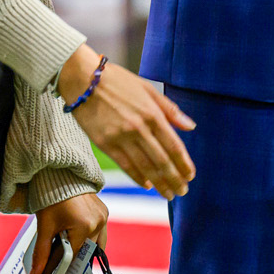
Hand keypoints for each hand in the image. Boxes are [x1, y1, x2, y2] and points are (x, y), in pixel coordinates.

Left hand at [31, 191, 108, 273]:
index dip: (57, 269)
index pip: (71, 256)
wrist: (62, 176)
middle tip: (55, 270)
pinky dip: (89, 241)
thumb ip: (42, 253)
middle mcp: (98, 223)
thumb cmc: (53, 198)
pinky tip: (78, 242)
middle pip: (84, 252)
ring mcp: (104, 217)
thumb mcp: (45, 227)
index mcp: (84, 226)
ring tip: (67, 257)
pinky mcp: (104, 212)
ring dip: (82, 252)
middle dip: (69, 261)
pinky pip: (100, 234)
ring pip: (95, 245)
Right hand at [59, 47, 197, 197]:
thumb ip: (170, 110)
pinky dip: (137, 177)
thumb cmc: (118, 81)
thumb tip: (191, 126)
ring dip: (159, 183)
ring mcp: (121, 138)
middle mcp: (139, 128)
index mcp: (152, 114)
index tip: (191, 175)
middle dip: (174, 178)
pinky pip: (125, 165)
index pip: (173, 145)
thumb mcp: (148, 89)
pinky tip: (147, 185)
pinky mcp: (105, 144)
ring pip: (144, 167)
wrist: (83, 80)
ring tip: (169, 194)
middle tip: (183, 191)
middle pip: (161, 160)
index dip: (183, 163)